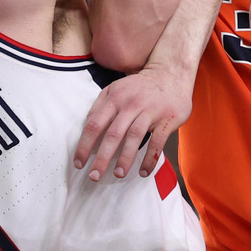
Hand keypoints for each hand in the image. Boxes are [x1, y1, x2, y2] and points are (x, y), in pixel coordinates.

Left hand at [74, 65, 191, 180]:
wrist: (171, 74)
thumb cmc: (139, 87)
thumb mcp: (116, 89)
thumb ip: (100, 106)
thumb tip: (86, 129)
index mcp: (115, 98)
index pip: (95, 124)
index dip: (85, 145)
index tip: (79, 163)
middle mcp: (131, 104)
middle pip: (113, 134)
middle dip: (102, 158)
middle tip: (94, 176)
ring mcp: (150, 111)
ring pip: (134, 137)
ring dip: (125, 159)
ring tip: (118, 174)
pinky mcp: (167, 119)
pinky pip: (157, 142)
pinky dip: (150, 159)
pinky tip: (143, 172)